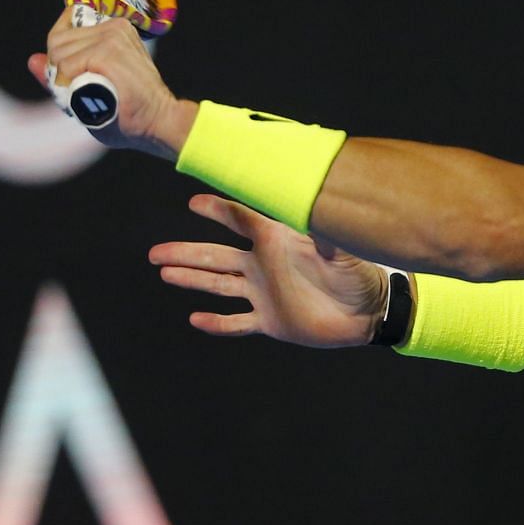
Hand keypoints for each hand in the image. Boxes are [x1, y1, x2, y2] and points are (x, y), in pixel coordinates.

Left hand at [28, 5, 196, 155]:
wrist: (158, 121)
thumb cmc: (127, 110)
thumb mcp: (90, 87)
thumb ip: (61, 72)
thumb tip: (32, 60)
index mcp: (113, 29)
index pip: (66, 24)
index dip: (59, 51)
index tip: (74, 74)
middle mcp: (113, 26)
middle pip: (56, 40)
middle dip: (59, 69)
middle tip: (82, 89)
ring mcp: (111, 37)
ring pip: (58, 53)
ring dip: (65, 79)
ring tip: (89, 93)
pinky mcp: (108, 52)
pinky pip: (67, 65)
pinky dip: (70, 84)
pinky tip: (88, 93)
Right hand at [150, 194, 390, 347]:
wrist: (369, 314)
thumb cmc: (360, 275)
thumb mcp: (342, 251)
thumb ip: (325, 234)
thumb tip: (314, 211)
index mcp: (278, 242)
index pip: (241, 220)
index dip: (218, 211)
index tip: (194, 202)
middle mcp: (264, 265)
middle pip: (216, 256)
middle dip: (186, 252)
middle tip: (154, 252)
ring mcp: (264, 293)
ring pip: (218, 285)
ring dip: (192, 279)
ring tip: (164, 271)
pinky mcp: (270, 320)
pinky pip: (236, 321)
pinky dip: (217, 322)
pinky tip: (195, 319)